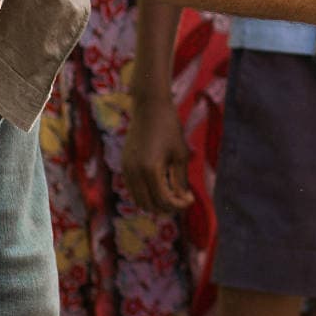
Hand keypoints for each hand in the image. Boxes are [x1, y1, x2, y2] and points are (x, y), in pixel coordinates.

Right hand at [123, 96, 193, 212]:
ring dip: (154, 203)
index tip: (190, 199)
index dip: (179, 205)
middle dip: (167, 208)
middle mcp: (135, 172)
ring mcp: (126, 169)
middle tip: (182, 201)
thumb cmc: (169, 128)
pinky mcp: (124, 165)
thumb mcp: (179, 154)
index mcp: (151, 170)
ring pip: (139, 200)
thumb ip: (180, 180)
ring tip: (172, 196)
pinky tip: (160, 187)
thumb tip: (184, 200)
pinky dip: (145, 194)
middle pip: (149, 205)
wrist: (149, 107)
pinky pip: (133, 189)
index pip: (164, 200)